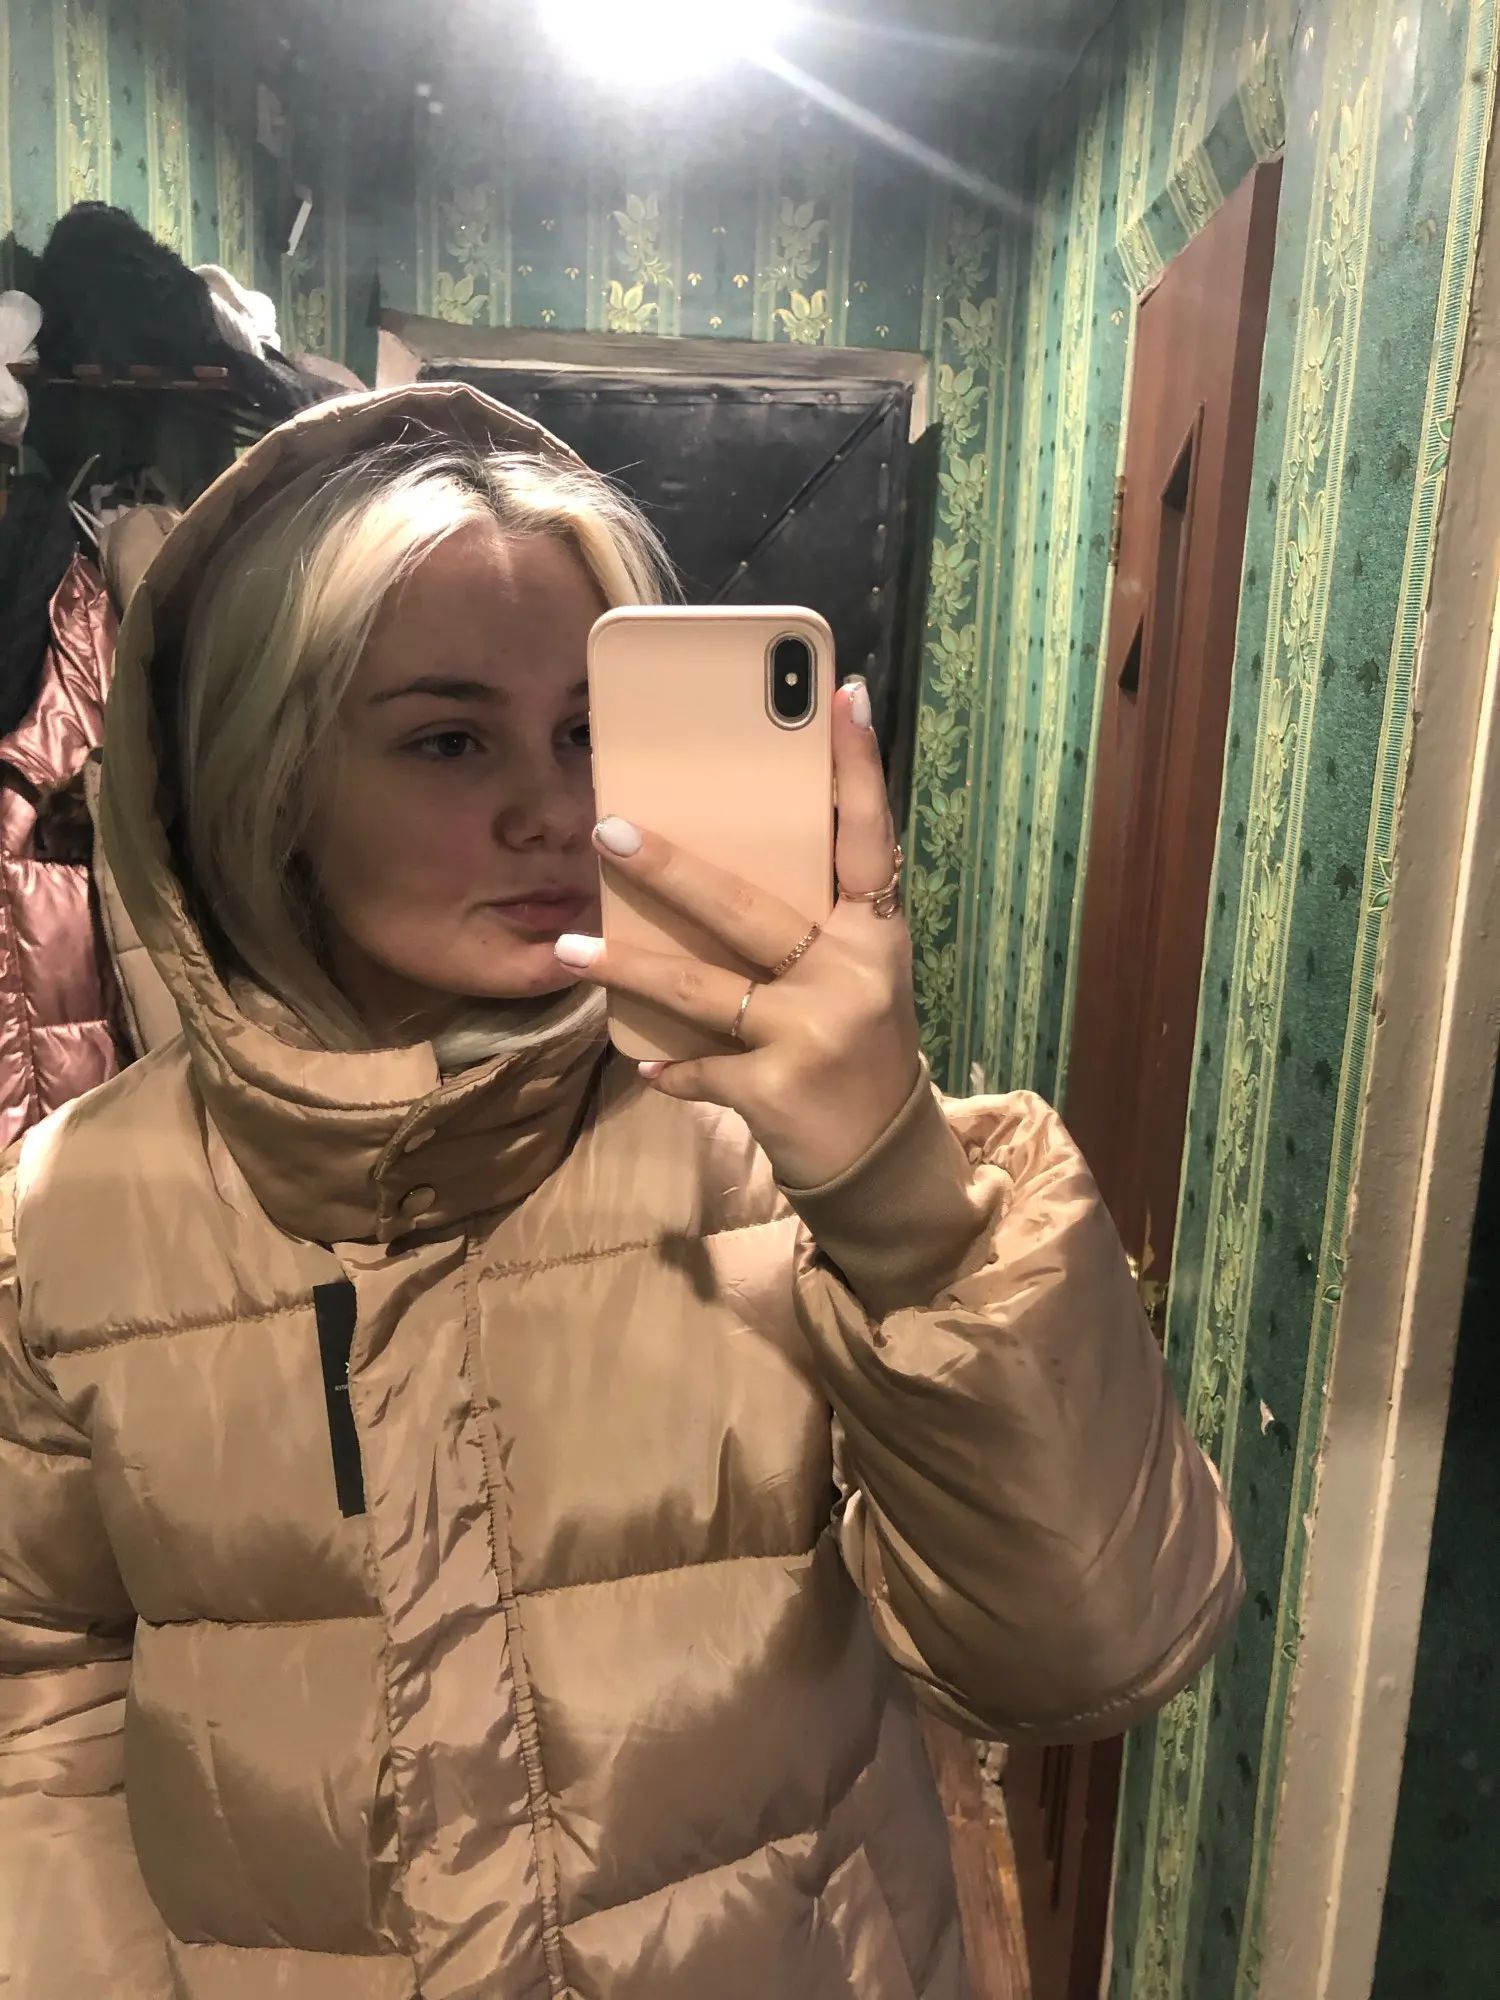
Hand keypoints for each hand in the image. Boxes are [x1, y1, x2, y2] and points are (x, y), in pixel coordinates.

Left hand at [554, 679, 922, 1188]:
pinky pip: (700, 1066)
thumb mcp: (857, 975)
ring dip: (627, 967)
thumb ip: (815, 923)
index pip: (870, 837)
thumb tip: (722, 856)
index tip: (843, 694)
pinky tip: (642, 1060)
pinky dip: (669, 1065)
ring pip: (701, 986)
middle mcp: (851, 975)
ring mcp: (813, 1033)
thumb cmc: (858, 1045)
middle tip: (607, 828)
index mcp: (876, 933)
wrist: (883, 1157)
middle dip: (671, 869)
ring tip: (567, 949)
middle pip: (748, 908)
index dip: (858, 768)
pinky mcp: (776, 1088)